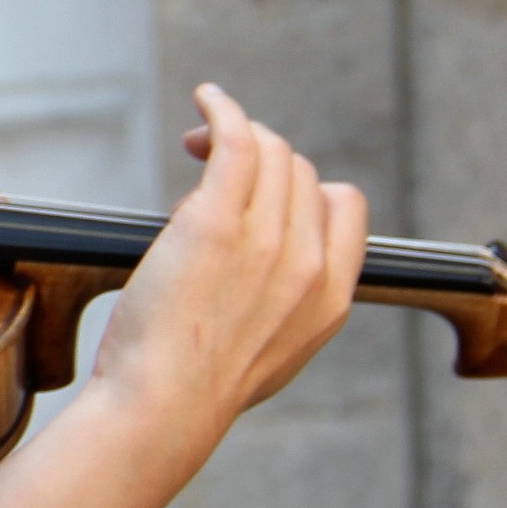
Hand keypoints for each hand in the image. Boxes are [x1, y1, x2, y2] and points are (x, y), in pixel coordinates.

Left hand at [90, 83, 366, 438]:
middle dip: (261, 160)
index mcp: (332, 297)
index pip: (343, 205)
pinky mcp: (216, 223)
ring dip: (236, 134)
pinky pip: (236, 141)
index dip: (303, 188)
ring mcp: (266, 239)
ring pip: (270, 153)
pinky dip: (222, 109)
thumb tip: (272, 272)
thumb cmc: (195, 389)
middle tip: (210, 167)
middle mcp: (308, 262)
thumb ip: (286, 306)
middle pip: (300, 173)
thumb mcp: (272, 354)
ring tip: (198, 142)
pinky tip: (206, 99)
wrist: (163, 407)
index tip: (264, 193)